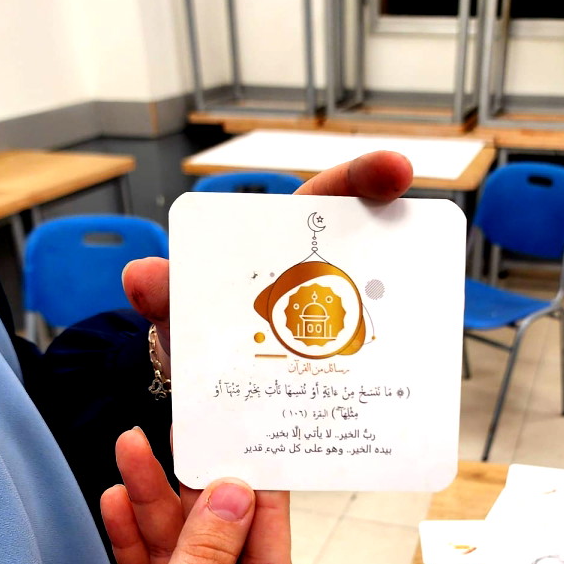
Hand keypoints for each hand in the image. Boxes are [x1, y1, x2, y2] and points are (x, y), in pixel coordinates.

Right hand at [0, 434, 296, 563]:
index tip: (254, 450)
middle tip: (186, 437)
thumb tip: (237, 497)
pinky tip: (120, 498)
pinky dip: (131, 535)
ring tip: (134, 451)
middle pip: (223, 550)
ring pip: (179, 553)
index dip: (262, 506)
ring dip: (156, 506)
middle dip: (198, 497)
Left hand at [122, 150, 413, 376]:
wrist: (190, 393)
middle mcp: (312, 279)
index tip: (397, 170)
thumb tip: (141, 275)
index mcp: (277, 246)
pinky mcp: (332, 369)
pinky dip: (376, 372)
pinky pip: (361, 364)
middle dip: (397, 247)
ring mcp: (328, 325)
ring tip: (410, 326)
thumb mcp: (173, 312)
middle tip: (421, 254)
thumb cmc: (187, 332)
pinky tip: (389, 383)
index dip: (361, 179)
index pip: (324, 198)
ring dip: (391, 317)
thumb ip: (161, 294)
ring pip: (370, 310)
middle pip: (364, 252)